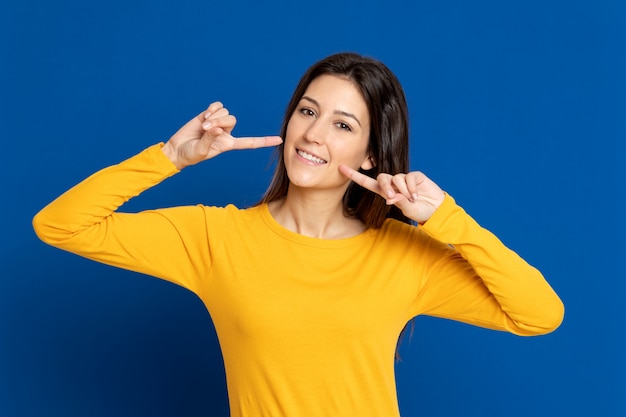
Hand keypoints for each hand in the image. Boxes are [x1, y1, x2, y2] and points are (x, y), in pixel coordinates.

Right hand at [162, 102, 282, 168]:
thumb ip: (210, 139)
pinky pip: (217, 106)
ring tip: (203, 125)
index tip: (280, 140)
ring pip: (225, 112)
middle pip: (232, 119)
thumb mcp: (201, 151)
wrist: (177, 149)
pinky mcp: (209, 115)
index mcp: (228, 144)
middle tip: (206, 129)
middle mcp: (226, 132)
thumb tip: (217, 128)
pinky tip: (204, 116)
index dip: (264, 141)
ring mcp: (218, 123)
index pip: (250, 142)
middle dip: (219, 121)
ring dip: (213, 117)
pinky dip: (212, 109)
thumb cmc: (190, 155)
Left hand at [339, 166, 444, 223]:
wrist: (436, 210)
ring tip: (412, 199)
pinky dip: (411, 188)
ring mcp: (404, 179)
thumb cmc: (419, 211)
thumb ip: (398, 201)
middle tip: (394, 196)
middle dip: (386, 186)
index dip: (354, 176)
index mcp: (386, 193)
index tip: (341, 168)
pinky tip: (417, 195)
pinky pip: (408, 178)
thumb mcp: (406, 209)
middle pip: (382, 178)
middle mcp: (393, 184)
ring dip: (403, 190)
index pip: (367, 182)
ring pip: (396, 179)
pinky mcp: (415, 176)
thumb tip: (389, 197)